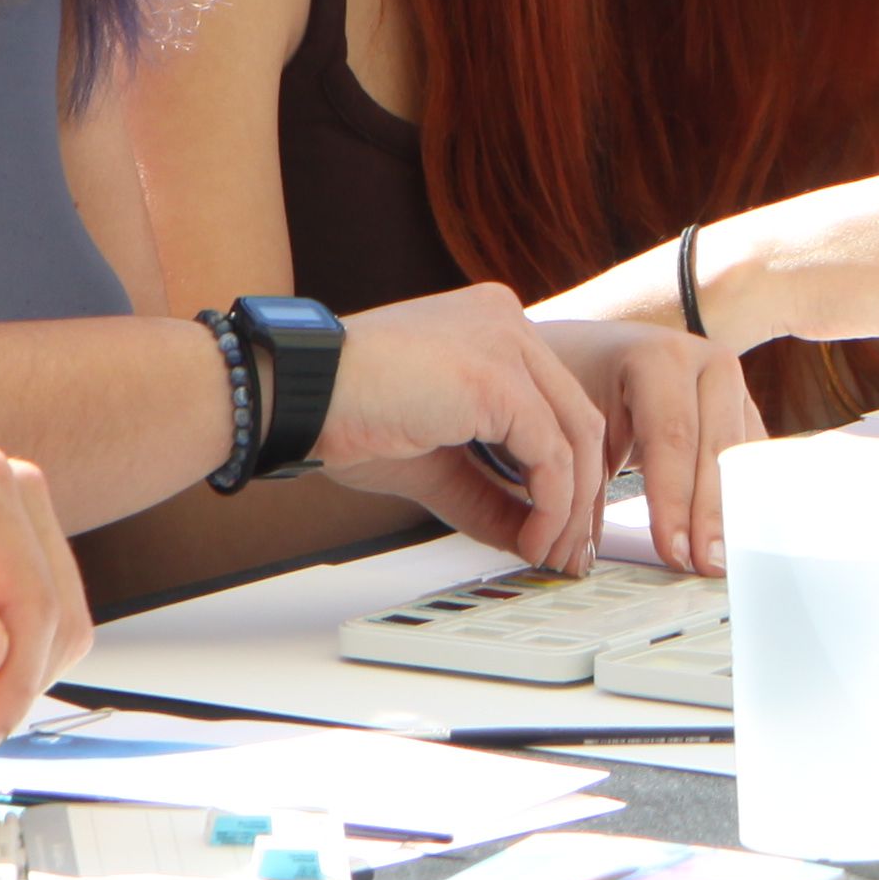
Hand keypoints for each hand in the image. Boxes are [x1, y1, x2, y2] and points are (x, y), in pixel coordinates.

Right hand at [313, 285, 612, 572]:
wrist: (295, 394)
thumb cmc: (345, 413)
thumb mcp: (436, 462)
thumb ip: (488, 493)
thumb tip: (530, 537)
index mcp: (494, 328)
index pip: (557, 402)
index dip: (569, 470)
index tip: (561, 524)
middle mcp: (509, 324)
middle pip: (578, 417)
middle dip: (582, 495)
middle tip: (570, 552)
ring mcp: (508, 344)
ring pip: (577, 436)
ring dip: (571, 508)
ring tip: (552, 556)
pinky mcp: (499, 379)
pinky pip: (551, 453)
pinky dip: (551, 504)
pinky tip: (534, 538)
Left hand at [539, 321, 769, 575]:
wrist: (596, 347)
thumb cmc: (577, 382)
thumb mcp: (572, 421)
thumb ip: (585, 479)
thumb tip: (585, 552)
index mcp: (660, 356)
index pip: (672, 437)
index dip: (675, 499)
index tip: (673, 551)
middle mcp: (708, 363)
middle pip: (718, 449)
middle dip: (711, 514)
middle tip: (705, 565)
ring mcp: (734, 385)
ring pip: (743, 456)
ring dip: (731, 511)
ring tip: (720, 560)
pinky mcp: (744, 409)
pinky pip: (751, 458)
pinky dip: (742, 497)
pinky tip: (733, 536)